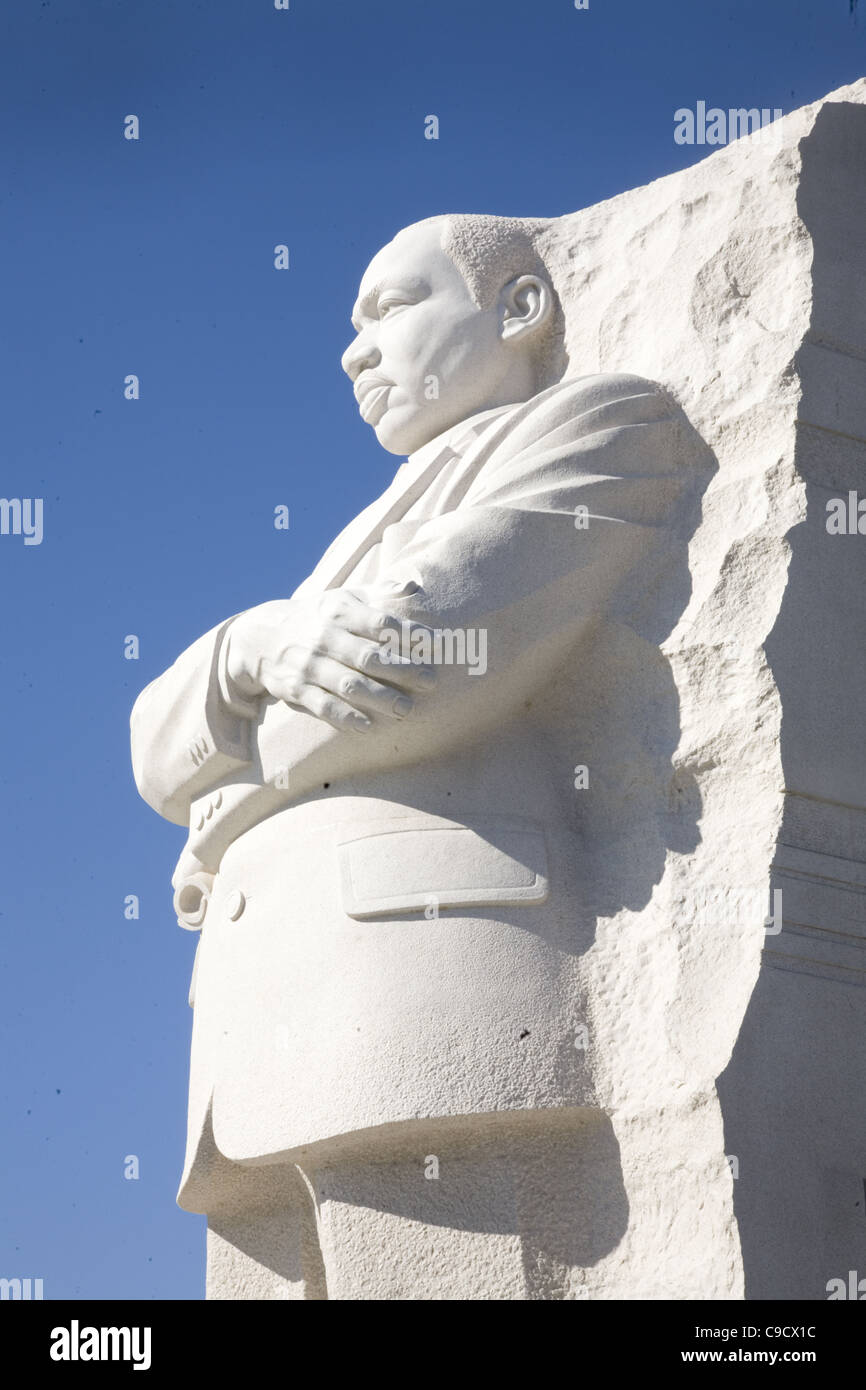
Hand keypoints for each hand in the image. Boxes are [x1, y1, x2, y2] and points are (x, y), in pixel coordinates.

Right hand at [224, 591, 434, 732]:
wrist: (260, 637)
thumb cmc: (317, 617)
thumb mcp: (343, 597)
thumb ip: (379, 593)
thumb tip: (413, 586)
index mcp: (339, 611)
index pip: (380, 623)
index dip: (410, 635)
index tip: (437, 646)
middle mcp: (323, 637)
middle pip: (368, 656)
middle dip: (402, 671)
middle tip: (430, 682)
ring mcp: (308, 665)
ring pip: (348, 684)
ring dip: (379, 698)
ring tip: (407, 709)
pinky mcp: (295, 689)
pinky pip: (322, 705)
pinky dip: (345, 717)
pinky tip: (368, 726)